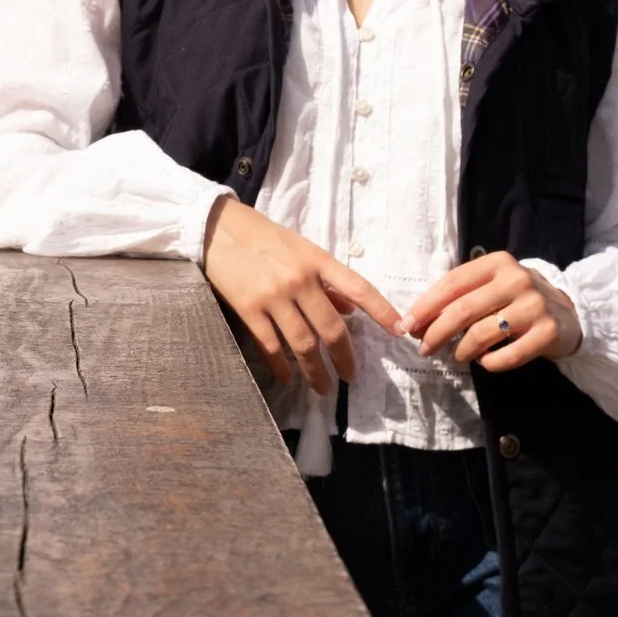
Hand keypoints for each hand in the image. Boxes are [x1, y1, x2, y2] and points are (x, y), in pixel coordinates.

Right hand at [199, 198, 404, 394]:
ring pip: (302, 344)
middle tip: (350, 377)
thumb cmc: (264, 237)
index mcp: (318, 261)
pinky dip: (281, 366)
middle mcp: (300, 280)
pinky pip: (270, 345)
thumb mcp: (302, 249)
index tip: (398, 331)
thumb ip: (327, 280)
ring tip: (323, 387)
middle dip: (344, 358)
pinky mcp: (248, 309)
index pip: (358, 288)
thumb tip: (350, 311)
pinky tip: (288, 377)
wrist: (218, 228)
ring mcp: (273, 296)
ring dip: (315, 371)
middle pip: (331, 329)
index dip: (381, 311)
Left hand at [404, 251, 579, 372]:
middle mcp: (516, 280)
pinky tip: (485, 361)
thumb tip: (418, 320)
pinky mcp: (548, 333)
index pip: (452, 284)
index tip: (407, 326)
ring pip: (482, 334)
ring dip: (461, 351)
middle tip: (425, 348)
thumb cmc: (518, 299)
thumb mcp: (493, 285)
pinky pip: (507, 356)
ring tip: (457, 356)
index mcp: (497, 263)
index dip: (425, 307)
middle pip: (463, 310)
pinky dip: (489, 363)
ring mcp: (534, 306)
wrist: (570, 314)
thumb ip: (461, 295)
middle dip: (436, 332)